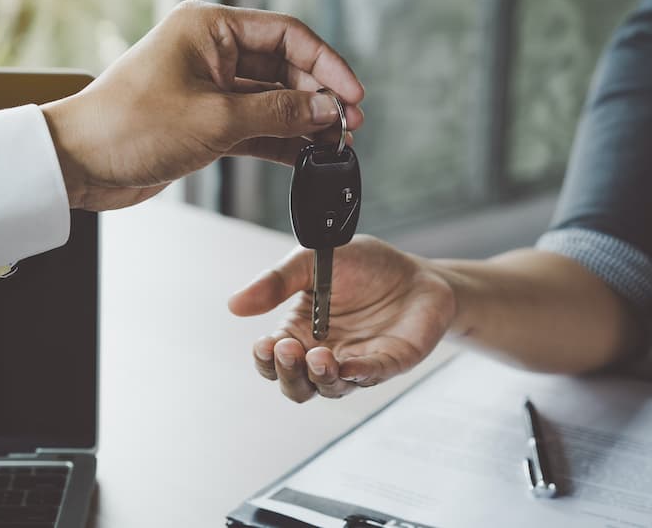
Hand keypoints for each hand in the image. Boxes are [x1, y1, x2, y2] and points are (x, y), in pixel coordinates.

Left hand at [41, 0, 364, 210]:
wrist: (79, 164)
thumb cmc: (129, 126)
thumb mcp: (215, 120)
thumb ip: (278, 113)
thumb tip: (325, 111)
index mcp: (210, 28)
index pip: (286, 36)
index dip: (326, 64)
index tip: (353, 95)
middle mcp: (211, 52)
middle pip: (284, 68)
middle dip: (318, 97)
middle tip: (347, 126)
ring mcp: (209, 88)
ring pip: (272, 100)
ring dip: (303, 121)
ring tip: (334, 144)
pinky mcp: (205, 122)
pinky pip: (255, 126)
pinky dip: (280, 140)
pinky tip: (306, 156)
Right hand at [228, 236, 453, 402]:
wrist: (417, 271)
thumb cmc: (363, 266)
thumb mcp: (312, 261)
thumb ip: (276, 282)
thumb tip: (235, 305)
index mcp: (300, 332)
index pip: (272, 359)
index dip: (264, 359)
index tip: (264, 343)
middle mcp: (324, 354)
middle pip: (295, 385)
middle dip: (286, 373)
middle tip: (287, 349)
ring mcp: (355, 364)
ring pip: (328, 388)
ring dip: (319, 377)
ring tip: (318, 356)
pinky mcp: (387, 364)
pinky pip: (369, 377)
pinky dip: (357, 375)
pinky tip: (348, 367)